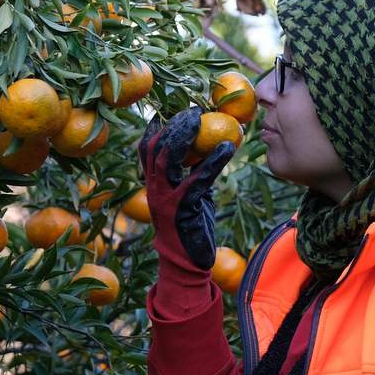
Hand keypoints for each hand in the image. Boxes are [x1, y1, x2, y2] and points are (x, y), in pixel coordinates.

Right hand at [137, 106, 235, 269]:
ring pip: (168, 160)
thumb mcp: (188, 198)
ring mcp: (166, 199)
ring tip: (201, 119)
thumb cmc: (189, 230)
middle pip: (155, 149)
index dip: (155, 128)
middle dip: (171, 126)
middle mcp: (154, 190)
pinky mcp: (184, 209)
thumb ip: (191, 177)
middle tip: (191, 111)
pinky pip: (199, 179)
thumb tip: (206, 153)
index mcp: (153, 186)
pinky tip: (227, 148)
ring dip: (185, 136)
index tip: (169, 110)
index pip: (146, 151)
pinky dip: (213, 161)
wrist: (185, 264)